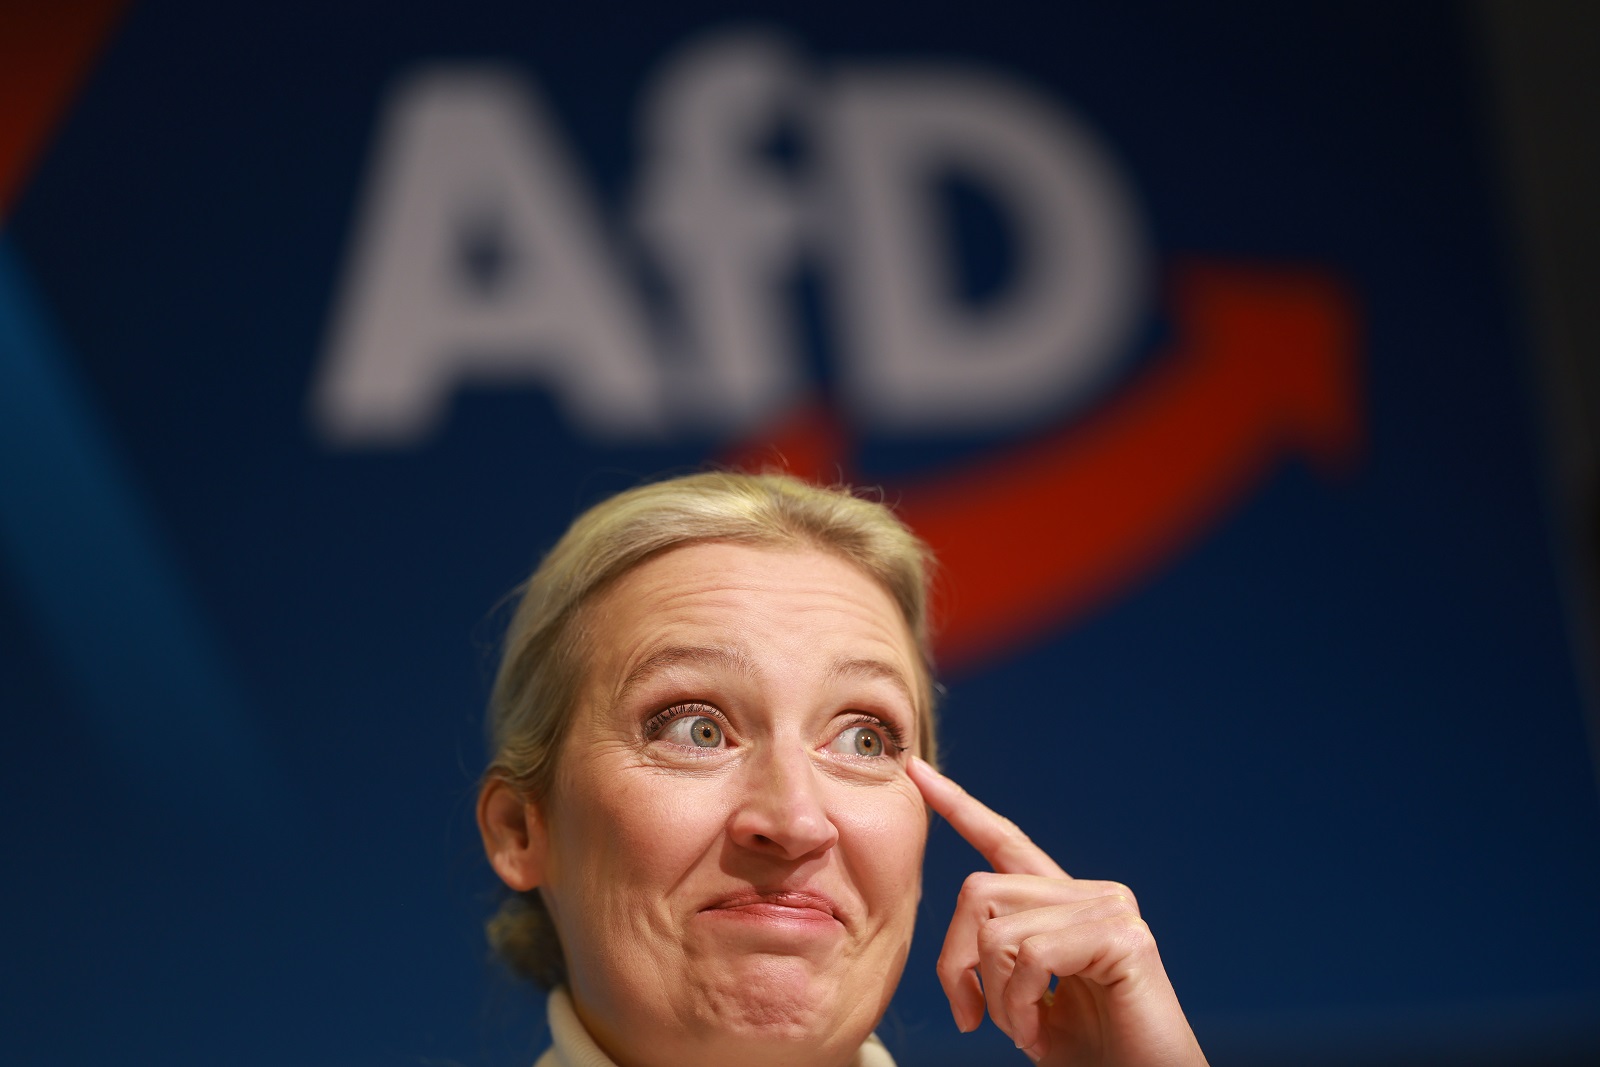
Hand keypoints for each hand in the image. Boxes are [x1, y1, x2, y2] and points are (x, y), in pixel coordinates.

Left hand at [908, 757, 1206, 1065]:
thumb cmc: (1086, 1055)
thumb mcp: (1021, 1000)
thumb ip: (995, 956)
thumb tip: (958, 939)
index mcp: (1062, 904)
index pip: (1003, 841)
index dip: (958, 805)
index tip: (916, 770)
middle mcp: (1090, 894)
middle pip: (978, 891)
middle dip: (957, 962)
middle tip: (973, 1018)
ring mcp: (1111, 909)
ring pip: (997, 930)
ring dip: (996, 998)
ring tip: (1024, 1032)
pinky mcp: (1123, 938)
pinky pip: (1032, 956)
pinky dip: (1021, 1006)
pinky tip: (1041, 1034)